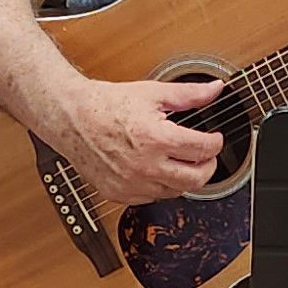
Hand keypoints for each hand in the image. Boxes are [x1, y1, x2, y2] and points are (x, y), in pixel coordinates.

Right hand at [46, 76, 224, 205]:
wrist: (72, 118)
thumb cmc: (107, 104)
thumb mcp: (152, 93)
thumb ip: (189, 94)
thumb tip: (215, 89)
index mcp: (157, 139)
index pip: (203, 149)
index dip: (216, 143)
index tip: (215, 139)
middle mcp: (146, 166)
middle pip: (195, 180)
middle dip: (208, 167)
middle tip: (207, 156)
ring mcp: (132, 183)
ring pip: (175, 192)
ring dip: (185, 179)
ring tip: (183, 161)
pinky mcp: (119, 194)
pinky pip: (151, 198)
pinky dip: (161, 187)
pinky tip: (159, 170)